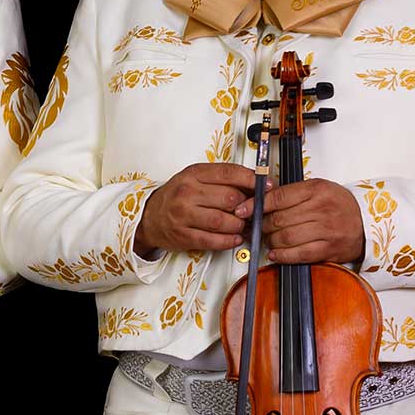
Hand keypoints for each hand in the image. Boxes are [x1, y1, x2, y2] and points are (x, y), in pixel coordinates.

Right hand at [135, 163, 254, 256]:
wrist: (149, 217)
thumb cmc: (176, 196)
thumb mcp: (195, 178)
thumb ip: (222, 179)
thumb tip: (255, 184)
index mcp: (193, 174)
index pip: (229, 173)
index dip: (252, 180)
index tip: (265, 185)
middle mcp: (187, 193)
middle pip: (230, 199)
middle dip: (247, 207)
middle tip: (252, 210)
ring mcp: (184, 215)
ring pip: (224, 221)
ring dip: (239, 226)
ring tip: (242, 225)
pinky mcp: (184, 236)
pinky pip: (214, 240)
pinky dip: (229, 241)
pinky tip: (234, 237)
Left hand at [244, 178, 363, 264]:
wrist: (366, 222)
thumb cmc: (338, 205)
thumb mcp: (317, 189)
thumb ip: (290, 194)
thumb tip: (258, 201)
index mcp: (317, 190)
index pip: (278, 197)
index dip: (256, 205)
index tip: (243, 210)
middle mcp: (322, 209)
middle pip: (278, 219)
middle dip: (262, 225)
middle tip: (258, 226)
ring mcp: (326, 230)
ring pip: (285, 237)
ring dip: (270, 240)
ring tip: (269, 238)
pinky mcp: (328, 249)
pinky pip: (298, 254)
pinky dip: (282, 255)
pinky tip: (275, 253)